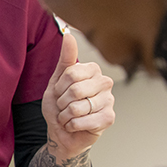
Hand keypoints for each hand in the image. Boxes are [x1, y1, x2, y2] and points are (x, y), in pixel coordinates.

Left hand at [42, 34, 114, 157]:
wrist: (61, 131)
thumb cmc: (60, 105)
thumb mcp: (57, 81)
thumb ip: (65, 59)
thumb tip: (69, 35)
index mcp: (93, 70)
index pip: (71, 73)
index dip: (59, 87)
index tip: (60, 92)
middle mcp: (105, 83)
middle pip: (75, 90)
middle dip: (62, 103)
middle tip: (64, 106)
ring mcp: (109, 100)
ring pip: (78, 108)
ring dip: (65, 116)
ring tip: (69, 116)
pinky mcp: (109, 118)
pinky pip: (83, 121)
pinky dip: (72, 126)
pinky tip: (75, 125)